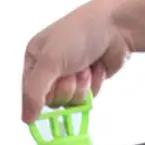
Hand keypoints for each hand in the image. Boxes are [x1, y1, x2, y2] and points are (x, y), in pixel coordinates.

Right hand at [22, 0, 132, 122]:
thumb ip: (34, 92)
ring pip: (71, 101)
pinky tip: (96, 67)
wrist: (117, 26)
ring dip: (81, 85)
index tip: (53, 85)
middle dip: (67, 87)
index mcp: (35, 59)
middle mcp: (51, 69)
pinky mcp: (87, 82)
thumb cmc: (80, 32)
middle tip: (73, 69)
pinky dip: (93, 84)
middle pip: (53, 101)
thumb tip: (27, 119)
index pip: (30, 93)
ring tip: (86, 65)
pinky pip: (87, 99)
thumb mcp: (50, 60)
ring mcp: (70, 76)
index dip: (43, 94)